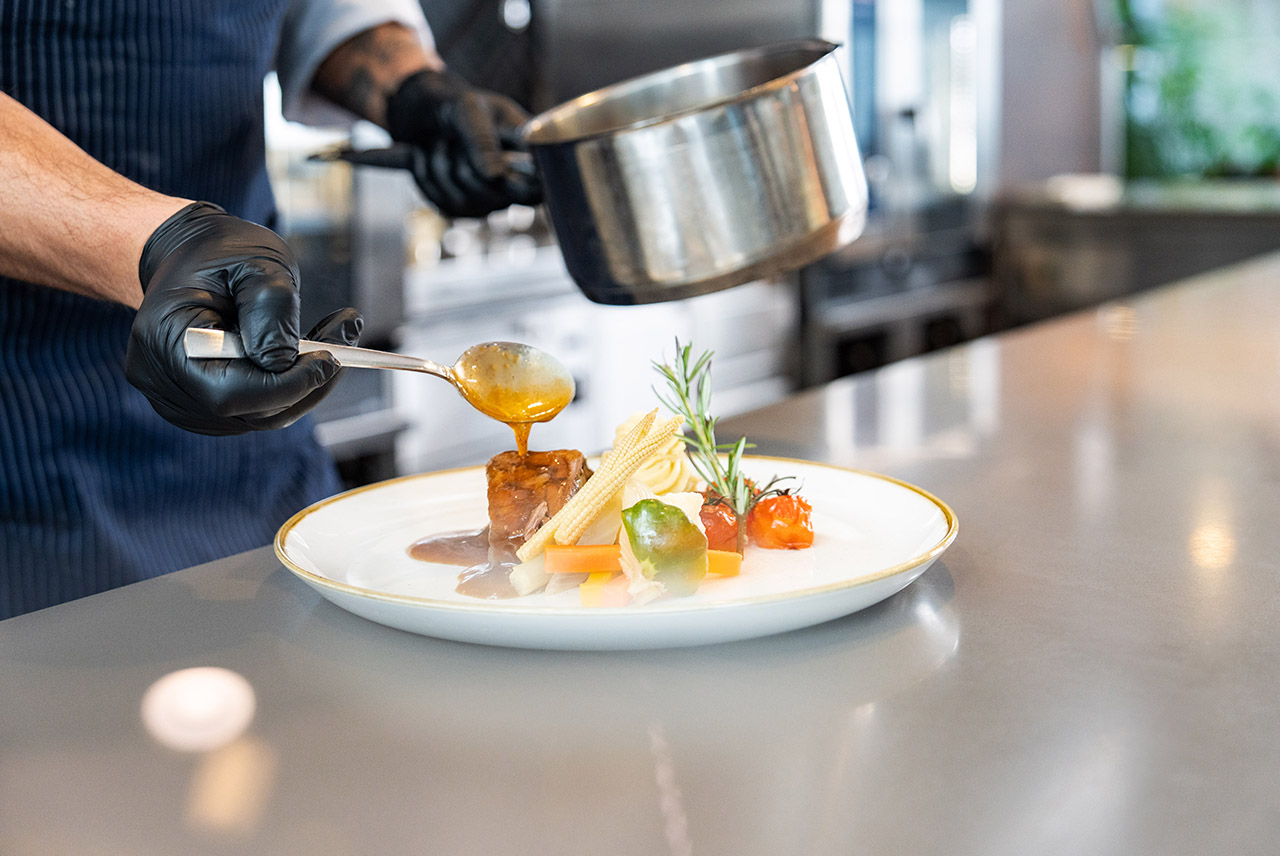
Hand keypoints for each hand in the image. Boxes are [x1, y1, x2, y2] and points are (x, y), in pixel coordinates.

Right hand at [126, 201, 362, 435]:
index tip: (330, 358)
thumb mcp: (255, 263)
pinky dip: (289, 386)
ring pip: (259, 415)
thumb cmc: (219, 253)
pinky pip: (255, 410)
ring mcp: (178, 398)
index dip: (286, 384)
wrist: (189, 257)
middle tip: (345, 336)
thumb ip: (271, 309)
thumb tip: (284, 363)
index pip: (229, 392)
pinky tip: (307, 352)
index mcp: (165, 338)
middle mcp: (162, 379)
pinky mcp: (200, 405)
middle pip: (249, 410)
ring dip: (305, 384)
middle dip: (307, 381)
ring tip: (333, 336)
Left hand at [386, 69, 541, 217]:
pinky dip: (425, 176)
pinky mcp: (461, 209)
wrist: (421, 112)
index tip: (502, 168)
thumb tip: (495, 177)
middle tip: (454, 136)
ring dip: (438, 165)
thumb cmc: (454, 103)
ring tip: (439, 142)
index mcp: (528, 152)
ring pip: (462, 199)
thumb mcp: (468, 109)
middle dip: (464, 162)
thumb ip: (482, 140)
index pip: (540, 184)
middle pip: (493, 192)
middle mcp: (515, 182)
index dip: (524, 182)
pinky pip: (440, 203)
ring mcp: (488, 200)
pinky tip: (425, 157)